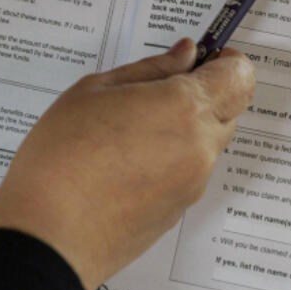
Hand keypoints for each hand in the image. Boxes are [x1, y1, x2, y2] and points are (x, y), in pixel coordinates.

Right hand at [0, 39, 255, 289]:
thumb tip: (186, 55)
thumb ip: (150, 69)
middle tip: (155, 94)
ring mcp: (193, 184)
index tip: (203, 59)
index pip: (239, 76)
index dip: (227, 62)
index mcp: (184, 107)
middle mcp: (199, 147)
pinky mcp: (179, 211)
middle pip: (227, 110)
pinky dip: (169, 162)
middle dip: (203, 96)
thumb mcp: (95, 91)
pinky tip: (124, 165)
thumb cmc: (62, 157)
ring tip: (128, 134)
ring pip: (206, 145)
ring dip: (183, 131)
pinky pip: (188, 174)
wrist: (50, 234)